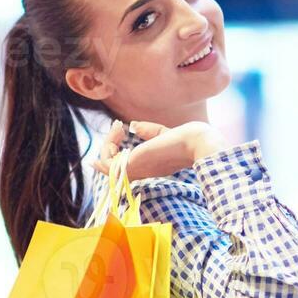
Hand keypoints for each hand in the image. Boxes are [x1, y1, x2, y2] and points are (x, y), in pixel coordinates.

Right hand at [92, 119, 229, 179]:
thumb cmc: (184, 139)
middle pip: (110, 168)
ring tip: (118, 127)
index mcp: (147, 167)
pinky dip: (108, 145)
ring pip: (105, 164)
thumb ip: (147, 131)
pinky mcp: (131, 166)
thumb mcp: (160, 134)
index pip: (121, 170)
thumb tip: (132, 125)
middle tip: (117, 128)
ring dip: (107, 143)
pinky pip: (106, 162)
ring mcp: (134, 171)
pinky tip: (120, 129)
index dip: (112, 157)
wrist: (193, 143)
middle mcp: (139, 172)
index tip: (115, 134)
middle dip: (107, 147)